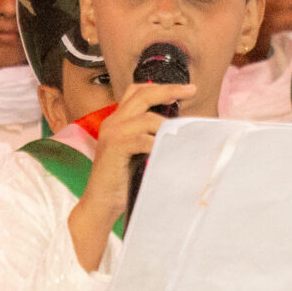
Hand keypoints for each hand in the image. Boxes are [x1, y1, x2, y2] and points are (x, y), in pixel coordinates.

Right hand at [70, 76, 195, 267]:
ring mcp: (113, 133)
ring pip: (146, 117)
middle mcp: (113, 122)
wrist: (100, 202)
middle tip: (191, 91)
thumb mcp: (138, 152)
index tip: (183, 90)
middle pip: (142, 95)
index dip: (160, 88)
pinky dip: (159, 143)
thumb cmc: (122, 181)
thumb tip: (180, 130)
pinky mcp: (115, 148)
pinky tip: (170, 150)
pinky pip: (143, 139)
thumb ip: (151, 138)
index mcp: (118, 120)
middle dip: (169, 90)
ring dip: (169, 125)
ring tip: (184, 134)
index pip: (136, 92)